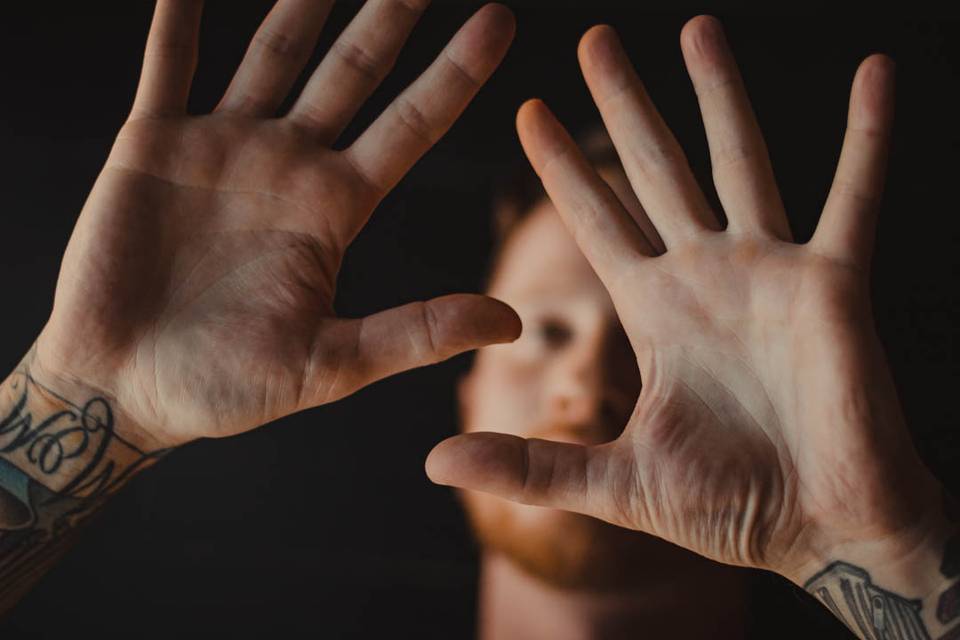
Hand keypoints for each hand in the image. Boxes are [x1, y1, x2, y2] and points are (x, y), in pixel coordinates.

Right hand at [30, 0, 518, 448]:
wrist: (126, 387)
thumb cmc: (225, 386)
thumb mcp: (331, 364)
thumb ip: (417, 335)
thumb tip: (513, 323)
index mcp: (335, 209)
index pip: (411, 126)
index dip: (454, 76)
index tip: (495, 23)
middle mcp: (288, 166)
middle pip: (353, 71)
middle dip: (389, 16)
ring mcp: (223, 148)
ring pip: (273, 52)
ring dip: (302, 1)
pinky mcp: (153, 146)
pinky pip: (170, 65)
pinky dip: (179, 20)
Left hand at [426, 16, 943, 581]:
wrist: (821, 532)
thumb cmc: (728, 509)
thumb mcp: (615, 483)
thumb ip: (531, 465)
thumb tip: (432, 463)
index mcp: (655, 312)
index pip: (598, 220)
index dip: (562, 169)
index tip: (526, 112)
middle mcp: (707, 278)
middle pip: (655, 169)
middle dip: (625, 106)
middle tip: (593, 39)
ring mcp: (771, 272)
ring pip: (740, 161)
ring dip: (720, 95)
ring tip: (696, 27)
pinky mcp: (834, 285)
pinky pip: (854, 196)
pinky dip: (867, 136)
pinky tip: (877, 74)